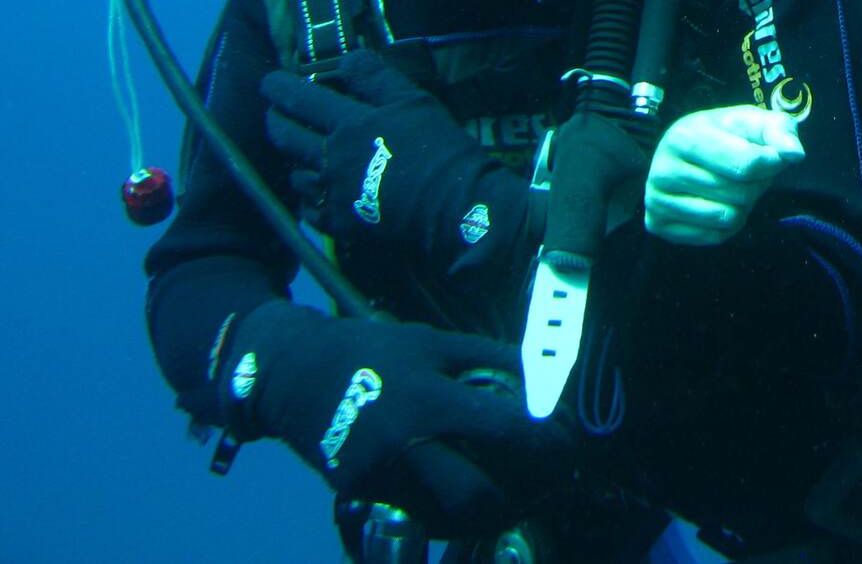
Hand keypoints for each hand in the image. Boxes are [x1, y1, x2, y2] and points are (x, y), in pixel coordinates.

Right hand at [219, 302, 554, 533]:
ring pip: (452, 519)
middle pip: (476, 496)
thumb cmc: (372, 351)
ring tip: (530, 494)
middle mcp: (403, 448)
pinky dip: (463, 515)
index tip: (569, 441)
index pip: (502, 432)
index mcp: (425, 400)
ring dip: (500, 513)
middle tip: (555, 479)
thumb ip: (493, 361)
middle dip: (527, 495)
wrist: (293, 376)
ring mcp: (380, 480)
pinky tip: (487, 499)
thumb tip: (548, 380)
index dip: (546, 441)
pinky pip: (426, 518)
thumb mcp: (434, 341)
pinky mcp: (366, 498)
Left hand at [262, 51, 504, 266]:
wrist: (452, 206)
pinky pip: (308, 207)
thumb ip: (376, 79)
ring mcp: (331, 193)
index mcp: (349, 124)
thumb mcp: (413, 102)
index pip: (301, 99)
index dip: (280, 87)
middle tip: (274, 112)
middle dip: (275, 120)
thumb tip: (348, 58)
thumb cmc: (438, 148)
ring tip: (298, 152)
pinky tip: (315, 190)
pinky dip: (307, 194)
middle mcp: (330, 158)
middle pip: (287, 137)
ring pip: (295, 173)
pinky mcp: (338, 222)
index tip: (269, 82)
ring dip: (292, 159)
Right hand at [644, 106, 804, 246]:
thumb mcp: (755, 122)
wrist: (690, 151)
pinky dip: (726, 224)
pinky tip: (716, 202)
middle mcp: (662, 170)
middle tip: (746, 173)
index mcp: (684, 137)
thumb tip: (794, 154)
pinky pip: (714, 236)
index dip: (769, 163)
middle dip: (755, 185)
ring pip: (727, 218)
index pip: (745, 165)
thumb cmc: (727, 135)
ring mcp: (656, 200)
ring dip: (742, 206)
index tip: (770, 156)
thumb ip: (780, 131)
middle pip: (739, 194)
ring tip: (731, 186)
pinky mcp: (658, 224)